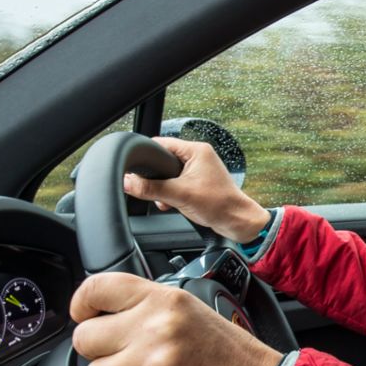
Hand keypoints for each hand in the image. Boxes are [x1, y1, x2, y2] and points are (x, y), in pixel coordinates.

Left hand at [70, 272, 283, 365]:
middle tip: (121, 355)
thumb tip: (95, 312)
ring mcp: (158, 363)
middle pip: (85, 339)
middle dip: (97, 351)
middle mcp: (158, 326)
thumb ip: (143, 304)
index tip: (84, 316)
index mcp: (162, 299)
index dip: (81, 305)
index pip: (97, 289)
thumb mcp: (186, 307)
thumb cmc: (221, 347)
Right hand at [123, 136, 271, 242]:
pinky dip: (171, 194)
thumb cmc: (219, 204)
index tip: (135, 169)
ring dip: (164, 189)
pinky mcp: (198, 183)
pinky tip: (172, 204)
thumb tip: (128, 182)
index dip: (147, 157)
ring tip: (168, 200)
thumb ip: (151, 188)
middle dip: (156, 178)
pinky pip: (176, 184)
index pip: (161, 144)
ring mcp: (199, 170)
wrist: (237, 222)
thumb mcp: (179, 195)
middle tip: (155, 190)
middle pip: (163, 161)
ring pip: (169, 175)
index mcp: (196, 150)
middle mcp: (198, 157)